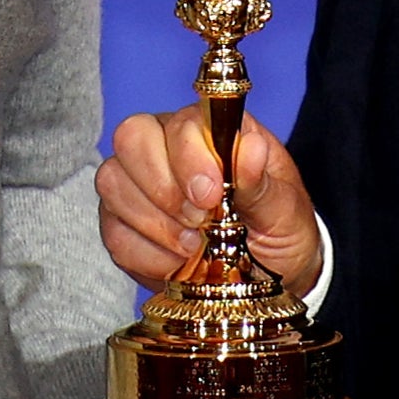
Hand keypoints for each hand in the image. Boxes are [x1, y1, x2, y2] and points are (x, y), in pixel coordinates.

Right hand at [98, 105, 324, 293]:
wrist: (273, 275)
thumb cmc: (281, 228)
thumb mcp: (285, 208)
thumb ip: (263, 182)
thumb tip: (251, 149)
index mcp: (212, 131)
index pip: (178, 123)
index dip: (188, 158)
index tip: (211, 196)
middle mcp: (167, 147)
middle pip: (131, 138)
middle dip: (162, 187)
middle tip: (199, 222)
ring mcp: (139, 185)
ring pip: (112, 183)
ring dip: (155, 224)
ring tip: (194, 247)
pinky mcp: (123, 225)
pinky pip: (113, 233)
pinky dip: (147, 256)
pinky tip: (179, 264)